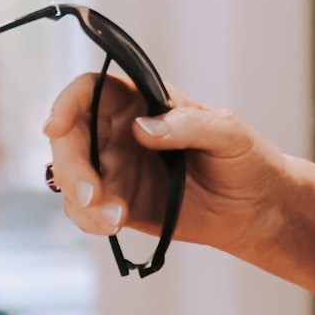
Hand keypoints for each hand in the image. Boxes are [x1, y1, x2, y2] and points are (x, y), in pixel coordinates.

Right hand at [43, 72, 292, 256]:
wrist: (257, 207)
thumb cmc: (247, 158)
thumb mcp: (229, 132)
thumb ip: (188, 125)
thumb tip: (142, 127)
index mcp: (144, 102)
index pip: (92, 91)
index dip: (68, 103)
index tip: (57, 125)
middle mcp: (121, 131)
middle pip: (71, 137)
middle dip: (71, 166)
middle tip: (91, 194)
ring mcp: (116, 168)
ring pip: (71, 177)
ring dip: (81, 199)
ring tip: (115, 218)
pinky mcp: (118, 201)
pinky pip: (84, 209)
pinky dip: (89, 219)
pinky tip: (114, 224)